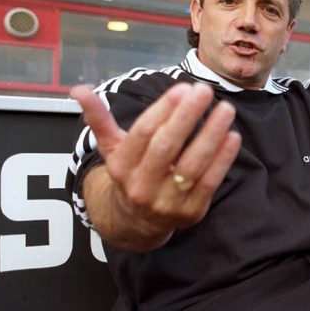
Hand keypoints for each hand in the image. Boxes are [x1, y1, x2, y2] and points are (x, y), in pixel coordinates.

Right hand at [71, 82, 240, 248]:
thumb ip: (99, 118)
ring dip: (211, 135)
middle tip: (205, 90)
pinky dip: (223, 159)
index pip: (144, 133)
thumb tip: (77, 90)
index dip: (164, 109)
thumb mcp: (112, 148)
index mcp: (121, 166)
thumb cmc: (131, 172)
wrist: (137, 222)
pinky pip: (209, 183)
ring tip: (226, 109)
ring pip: (192, 165)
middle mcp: (141, 186)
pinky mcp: (191, 212)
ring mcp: (166, 202)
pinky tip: (232, 136)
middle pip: (166, 147)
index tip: (184, 88)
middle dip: (187, 116)